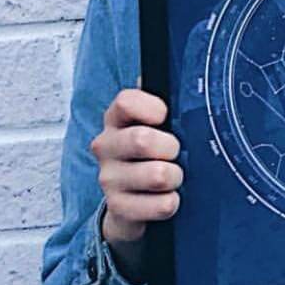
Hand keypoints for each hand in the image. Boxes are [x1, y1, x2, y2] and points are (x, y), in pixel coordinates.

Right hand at [90, 86, 183, 245]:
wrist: (134, 202)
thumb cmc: (152, 155)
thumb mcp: (157, 125)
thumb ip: (162, 101)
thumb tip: (178, 76)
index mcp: (116, 119)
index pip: (127, 101)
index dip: (153, 108)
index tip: (165, 117)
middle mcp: (106, 146)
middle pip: (143, 139)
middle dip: (171, 148)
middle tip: (176, 154)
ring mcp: (109, 179)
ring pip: (158, 175)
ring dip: (176, 177)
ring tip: (173, 178)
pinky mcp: (118, 208)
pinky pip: (162, 205)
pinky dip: (172, 202)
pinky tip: (166, 198)